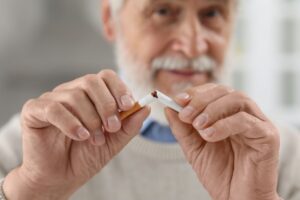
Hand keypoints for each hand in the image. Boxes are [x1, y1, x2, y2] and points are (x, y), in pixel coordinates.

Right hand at [4, 70, 149, 198]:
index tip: (128, 105)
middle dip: (107, 105)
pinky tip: (80, 136)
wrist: (60, 177)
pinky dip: (71, 123)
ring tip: (95, 139)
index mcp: (90, 95)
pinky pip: (54, 108)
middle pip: (91, 81)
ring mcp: (52, 100)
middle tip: (112, 127)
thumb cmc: (86, 156)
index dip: (119, 88)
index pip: (106, 76)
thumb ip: (130, 125)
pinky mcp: (34, 111)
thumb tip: (146, 107)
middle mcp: (71, 92)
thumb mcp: (114, 141)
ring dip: (91, 119)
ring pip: (75, 96)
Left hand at [165, 83, 279, 199]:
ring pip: (238, 99)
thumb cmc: (219, 173)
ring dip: (213, 109)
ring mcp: (257, 123)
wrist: (237, 198)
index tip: (177, 100)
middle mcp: (244, 114)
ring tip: (198, 126)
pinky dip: (225, 124)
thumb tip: (169, 108)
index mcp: (227, 114)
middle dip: (201, 99)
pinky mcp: (268, 136)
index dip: (195, 92)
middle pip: (225, 91)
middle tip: (185, 114)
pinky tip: (210, 136)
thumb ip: (182, 129)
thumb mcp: (194, 148)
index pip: (213, 91)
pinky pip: (246, 121)